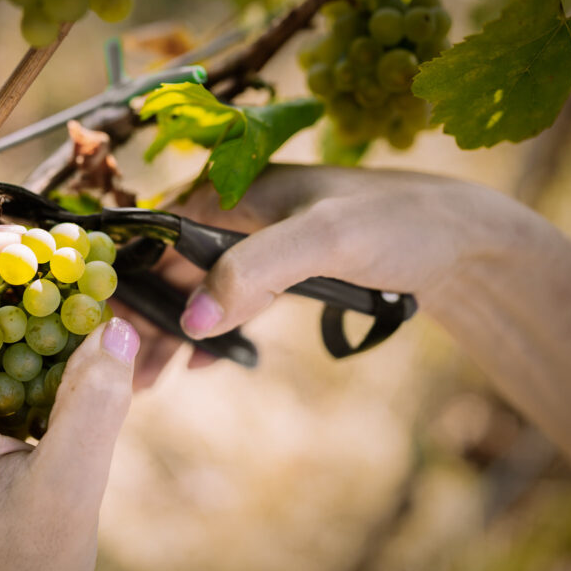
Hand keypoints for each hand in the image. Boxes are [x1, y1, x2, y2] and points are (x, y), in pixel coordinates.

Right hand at [124, 163, 570, 463]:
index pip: (161, 235)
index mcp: (234, 189)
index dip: (131, 280)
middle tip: (128, 373)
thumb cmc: (395, 224)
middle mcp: (238, 213)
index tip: (109, 328)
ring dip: (175, 333)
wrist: (461, 241)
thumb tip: (195, 320)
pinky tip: (199, 364)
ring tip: (149, 380)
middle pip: (174, 267)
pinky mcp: (281, 270)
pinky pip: (232, 302)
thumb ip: (255, 272)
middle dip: (148, 319)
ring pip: (200, 289)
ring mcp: (259, 243)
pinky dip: (213, 333)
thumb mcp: (325, 240)